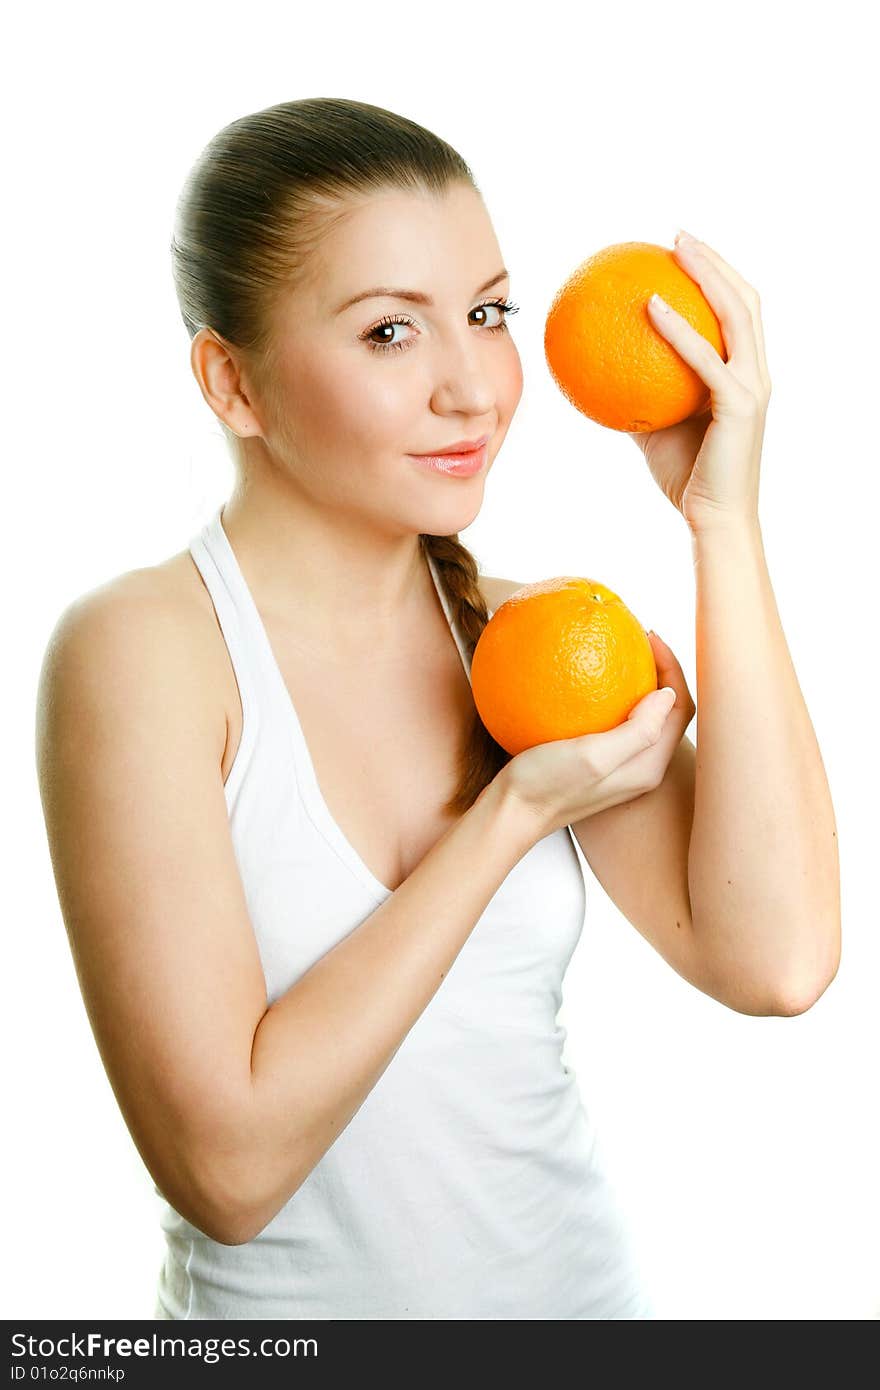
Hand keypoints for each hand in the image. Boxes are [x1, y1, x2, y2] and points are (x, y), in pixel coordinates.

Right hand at [498, 631, 695, 836]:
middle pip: (667, 710)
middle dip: (660, 671)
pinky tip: (585, 680)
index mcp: (649, 766)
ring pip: (643, 714)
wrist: (510, 812)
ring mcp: (619, 764)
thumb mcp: (593, 756)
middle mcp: (641, 767)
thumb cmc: (547, 786)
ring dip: (638, 681)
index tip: (648, 638)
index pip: (680, 709)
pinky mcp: (597, 760)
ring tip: (619, 651)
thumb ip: (638, 730)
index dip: (673, 669)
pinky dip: (612, 694)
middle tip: (638, 638)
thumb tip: (668, 693)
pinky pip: (616, 720)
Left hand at [626, 231, 772, 534]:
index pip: (736, 314)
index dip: (716, 277)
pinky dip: (679, 330)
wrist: (712, 520)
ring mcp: (752, 387)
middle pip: (744, 300)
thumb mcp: (655, 428)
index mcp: (743, 376)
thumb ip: (639, 396)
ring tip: (674, 251)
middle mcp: (756, 374)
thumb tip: (598, 373)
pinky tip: (650, 307)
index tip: (680, 252)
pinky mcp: (740, 405)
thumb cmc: (684, 479)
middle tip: (677, 236)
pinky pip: (705, 358)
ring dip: (707, 276)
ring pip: (736, 315)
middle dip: (714, 261)